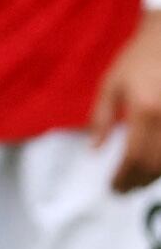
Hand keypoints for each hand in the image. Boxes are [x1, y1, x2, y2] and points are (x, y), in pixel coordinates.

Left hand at [92, 12, 160, 190]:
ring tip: (136, 180)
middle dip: (138, 182)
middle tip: (123, 189)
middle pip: (155, 166)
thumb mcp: (111, 84)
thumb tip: (94, 150)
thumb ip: (101, 118)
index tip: (112, 188)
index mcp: (144, 110)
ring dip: (153, 177)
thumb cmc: (137, 59)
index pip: (133, 157)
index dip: (123, 177)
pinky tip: (154, 166)